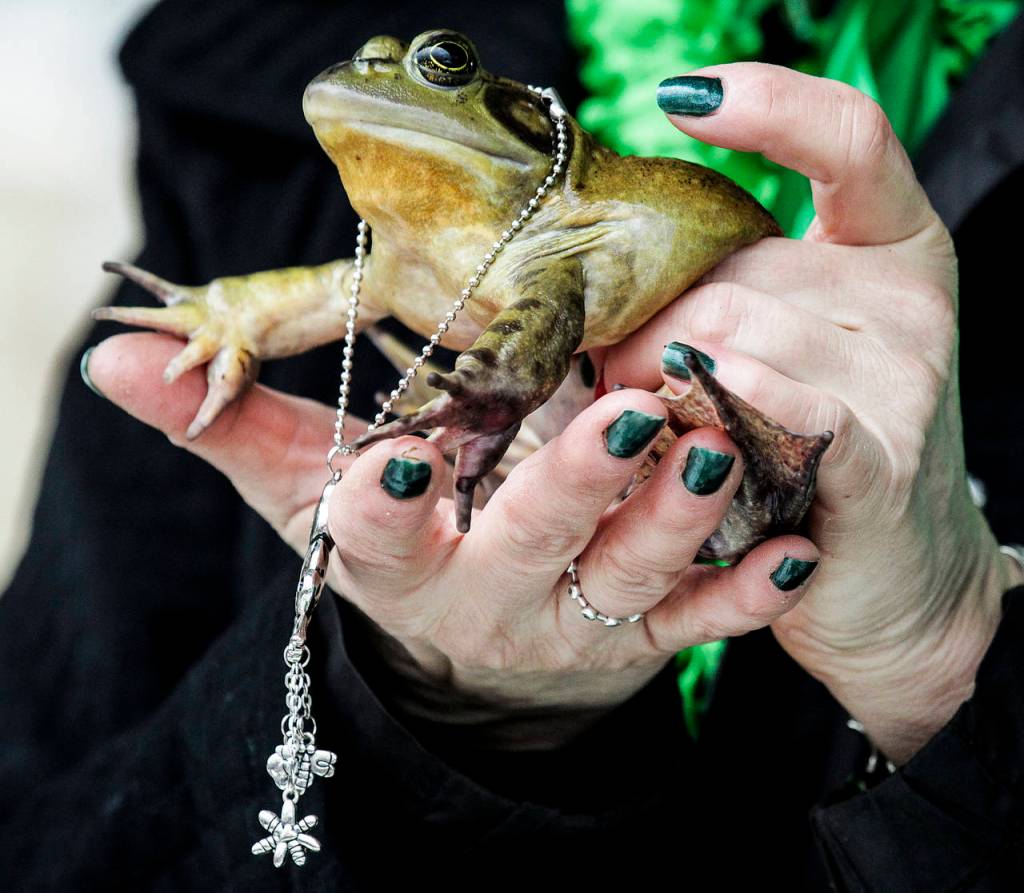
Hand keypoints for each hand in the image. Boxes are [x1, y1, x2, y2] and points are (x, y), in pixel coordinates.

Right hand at [85, 333, 819, 747]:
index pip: (375, 532)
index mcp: (400, 555)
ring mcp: (576, 619)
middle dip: (569, 488)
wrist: (476, 638)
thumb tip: (114, 362)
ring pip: (629, 576)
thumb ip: (230, 431)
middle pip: (527, 543)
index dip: (381, 503)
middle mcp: (492, 591)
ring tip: (710, 446)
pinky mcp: (645, 636)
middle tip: (624, 419)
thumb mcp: (306, 495)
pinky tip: (790, 553)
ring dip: (675, 519)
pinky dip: (745, 594)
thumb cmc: (397, 542)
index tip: (398, 457)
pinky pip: (699, 622)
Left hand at [606, 63, 1023, 761]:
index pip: (849, 137)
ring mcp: (903, 379)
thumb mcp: (775, 350)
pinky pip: (780, 410)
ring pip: (733, 337)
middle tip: (609, 374)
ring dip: (657, 384)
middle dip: (645, 324)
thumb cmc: (807, 449)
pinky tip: (697, 428)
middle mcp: (905, 302)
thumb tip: (595, 265)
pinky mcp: (877, 460)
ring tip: (644, 423)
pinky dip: (721, 414)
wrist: (886, 575)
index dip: (769, 103)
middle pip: (734, 270)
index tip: (682, 98)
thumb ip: (717, 294)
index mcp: (887, 251)